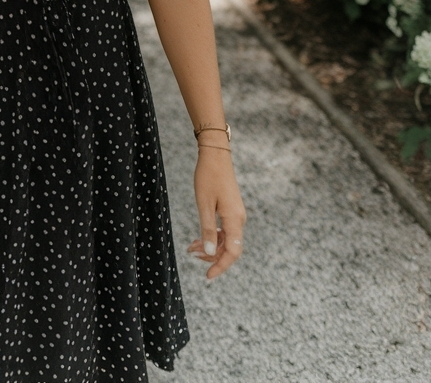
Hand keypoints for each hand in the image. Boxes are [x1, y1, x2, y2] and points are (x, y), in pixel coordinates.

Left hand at [187, 147, 245, 279]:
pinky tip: (200, 237)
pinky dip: (213, 236)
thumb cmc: (208, 176)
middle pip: (230, 248)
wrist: (215, 154)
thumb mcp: (204, 204)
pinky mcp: (231, 209)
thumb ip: (208, 228)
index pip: (232, 253)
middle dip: (212, 256)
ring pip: (226, 240)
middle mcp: (239, 219)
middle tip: (191, 255)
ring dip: (211, 246)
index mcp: (234, 220)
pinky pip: (225, 230)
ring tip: (191, 247)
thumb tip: (210, 252)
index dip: (220, 266)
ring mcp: (236, 214)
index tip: (207, 276)